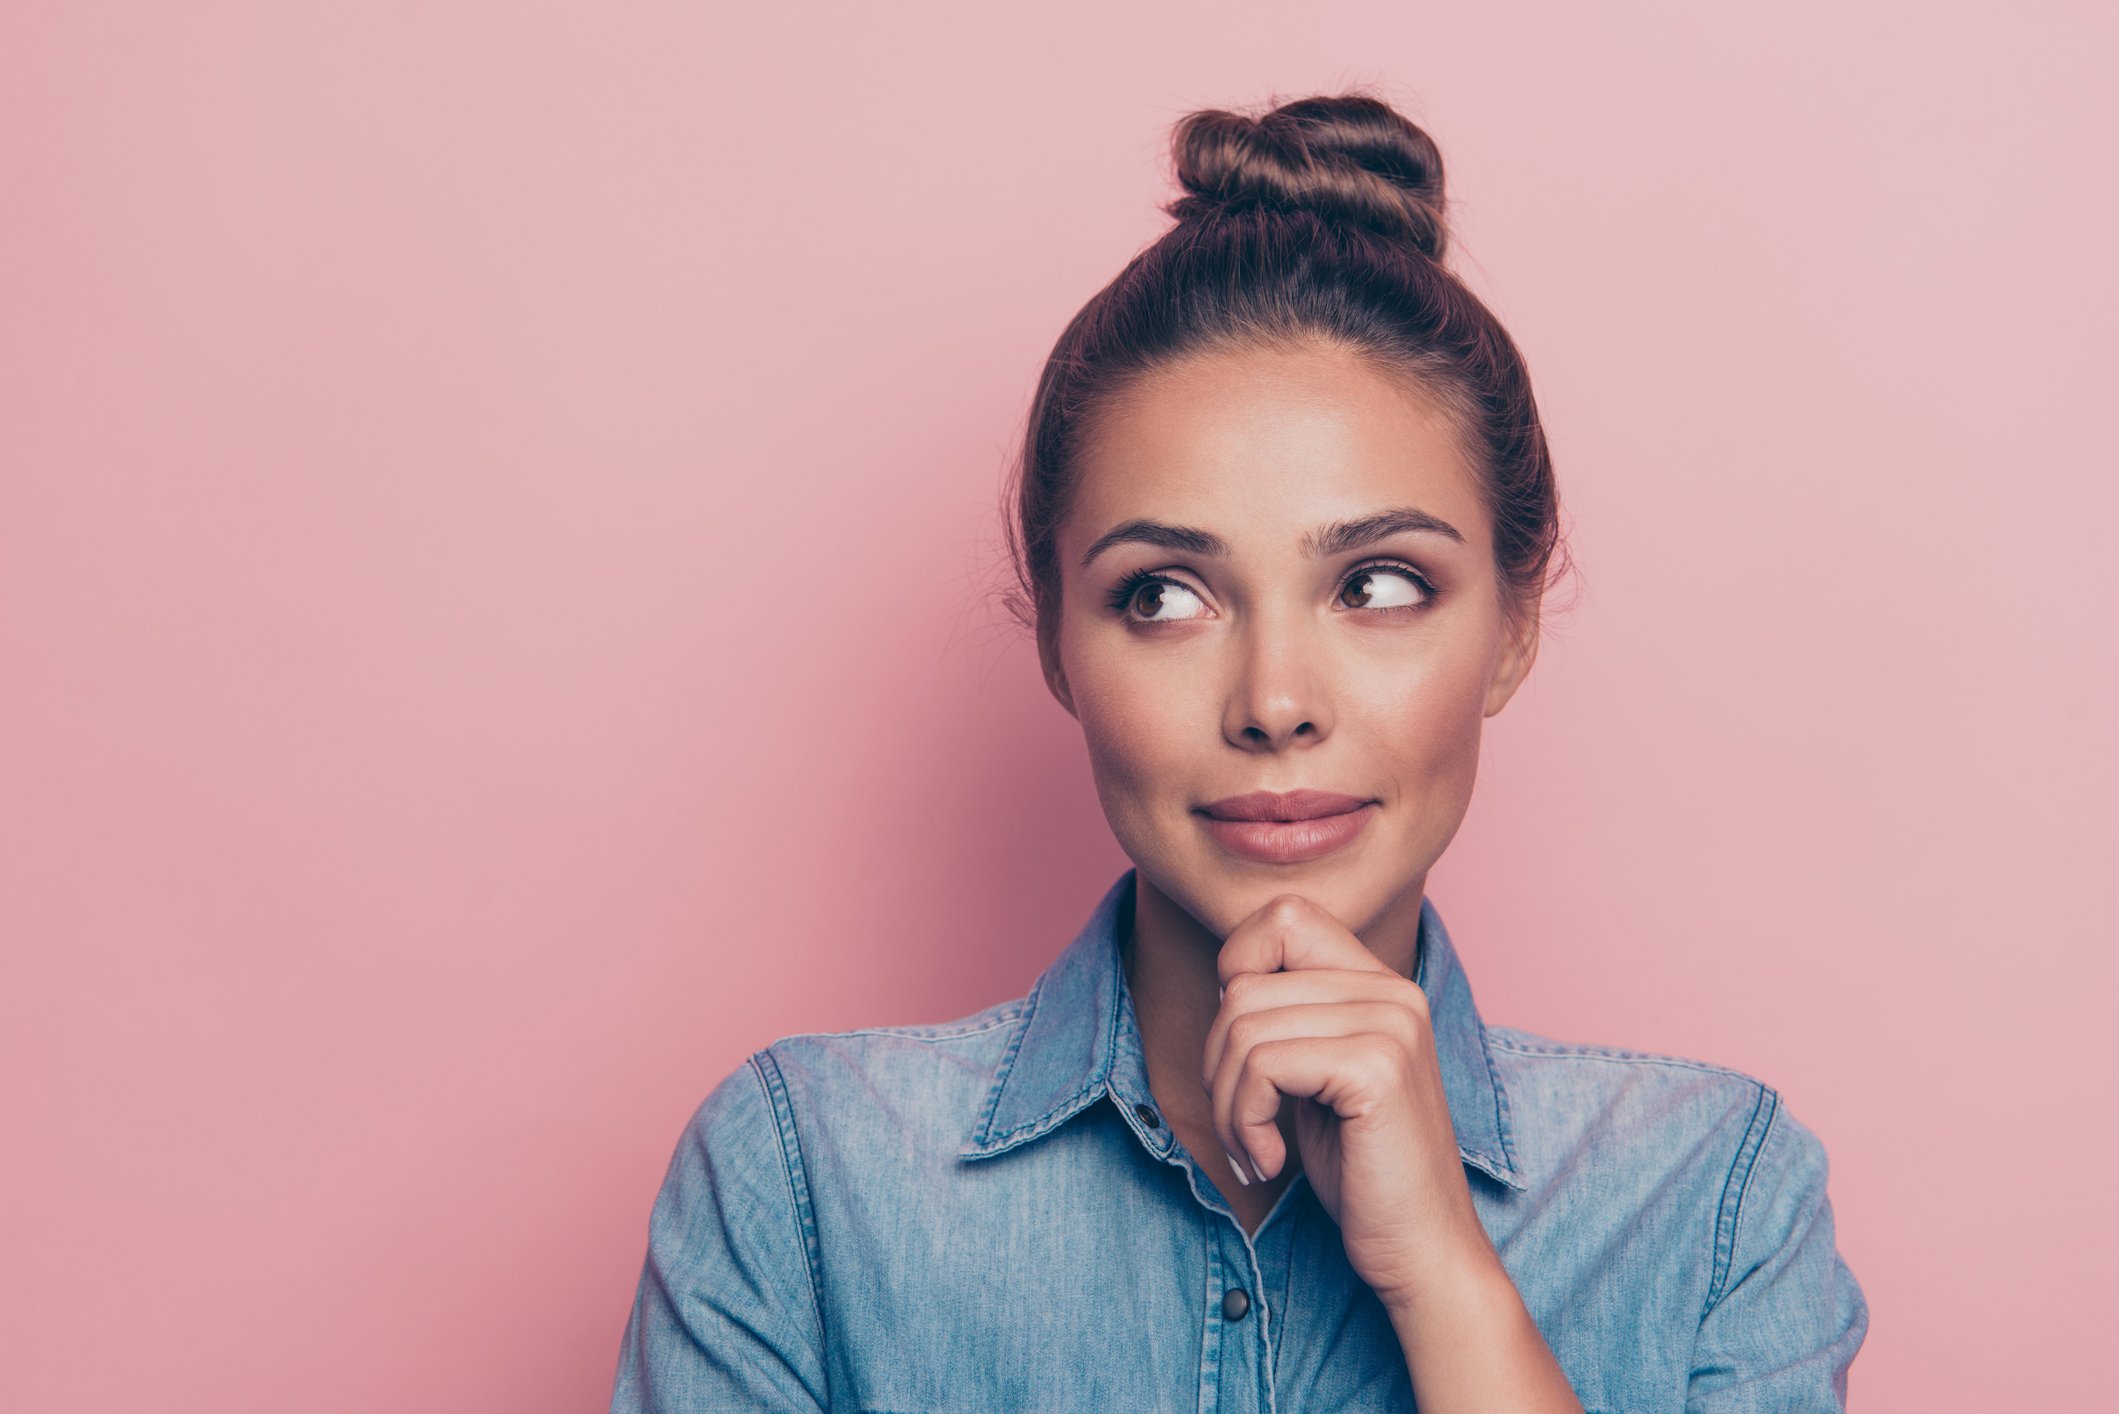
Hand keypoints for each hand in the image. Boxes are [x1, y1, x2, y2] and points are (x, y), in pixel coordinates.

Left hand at [1203, 892, 1496, 1309]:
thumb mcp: (1314, 1075)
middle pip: (1244, 985)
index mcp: (1380, 984)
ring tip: (1255, 1147)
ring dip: (1227, 1103)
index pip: (1284, 915)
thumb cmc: (1359, 1169)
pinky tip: (1270, 1160)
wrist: (1422, 1249)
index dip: (1238, 971)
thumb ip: (1287, 1016)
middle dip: (1217, 1064)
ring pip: (1242, 1027)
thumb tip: (1227, 978)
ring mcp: (1390, 1024)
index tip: (1246, 1053)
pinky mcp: (1377, 1067)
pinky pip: (1262, 1065)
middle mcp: (1392, 991)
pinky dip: (1245, 1120)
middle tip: (1242, 1124)